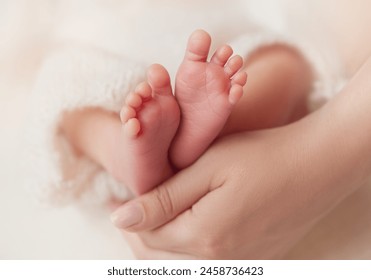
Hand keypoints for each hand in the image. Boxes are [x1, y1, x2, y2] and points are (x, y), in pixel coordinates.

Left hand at [111, 100, 370, 258]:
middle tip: (134, 207)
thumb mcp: (208, 168)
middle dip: (140, 234)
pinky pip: (205, 265)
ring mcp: (238, 263)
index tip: (120, 199)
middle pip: (158, 259)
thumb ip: (164, 198)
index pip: (147, 236)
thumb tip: (121, 218)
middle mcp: (219, 261)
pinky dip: (185, 248)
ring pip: (179, 265)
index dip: (129, 218)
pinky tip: (188, 225)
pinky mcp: (252, 259)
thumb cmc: (261, 157)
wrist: (316, 166)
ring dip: (160, 243)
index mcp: (204, 236)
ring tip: (155, 215)